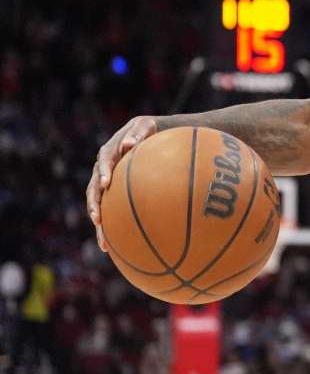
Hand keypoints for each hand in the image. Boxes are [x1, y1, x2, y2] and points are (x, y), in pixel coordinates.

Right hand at [85, 116, 159, 251]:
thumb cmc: (152, 130)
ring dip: (100, 223)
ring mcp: (106, 183)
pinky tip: (114, 247)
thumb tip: (129, 145)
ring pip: (98, 205)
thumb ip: (139, 133)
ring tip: (104, 242)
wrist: (152, 136)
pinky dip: (110, 228)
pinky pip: (110, 211)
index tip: (105, 184)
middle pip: (93, 189)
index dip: (103, 173)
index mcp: (110, 152)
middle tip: (98, 218)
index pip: (103, 162)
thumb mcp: (147, 126)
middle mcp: (104, 169)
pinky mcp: (114, 194)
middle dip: (95, 205)